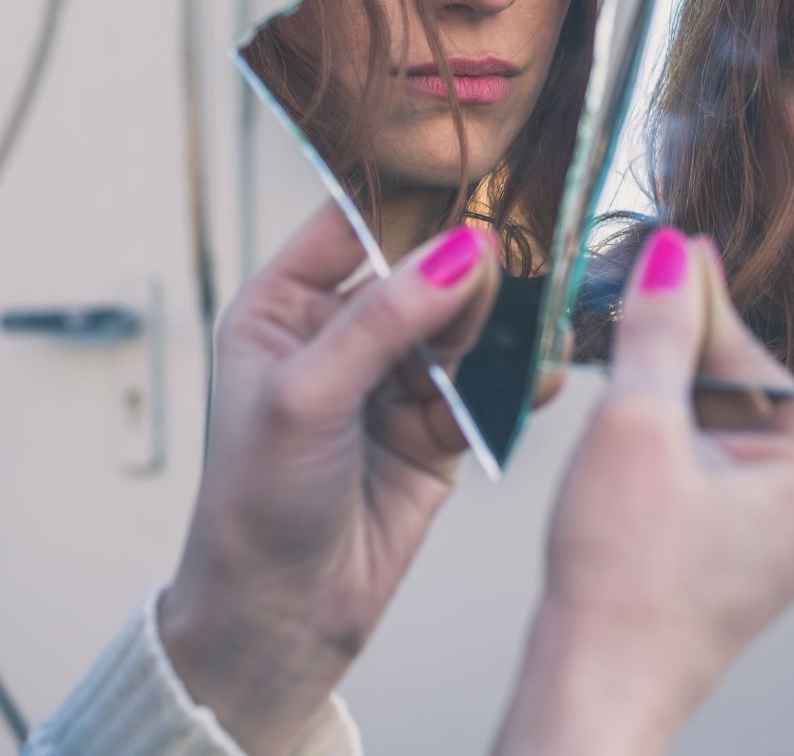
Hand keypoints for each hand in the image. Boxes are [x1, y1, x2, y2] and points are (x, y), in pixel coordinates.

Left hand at [161, 204, 504, 753]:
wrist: (279, 618)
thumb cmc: (255, 504)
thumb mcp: (307, 397)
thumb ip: (382, 320)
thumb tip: (455, 252)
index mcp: (282, 307)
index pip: (350, 226)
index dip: (406, 202)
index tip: (469, 176)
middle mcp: (335, 336)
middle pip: (416, 272)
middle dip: (464, 267)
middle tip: (513, 258)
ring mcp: (386, 383)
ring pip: (458, 327)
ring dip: (494, 324)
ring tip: (530, 319)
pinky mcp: (431, 430)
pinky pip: (482, 388)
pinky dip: (511, 382)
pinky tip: (538, 375)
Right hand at [495, 229, 793, 755]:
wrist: (597, 672)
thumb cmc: (631, 586)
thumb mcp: (638, 426)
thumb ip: (662, 328)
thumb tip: (673, 257)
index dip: (750, 287)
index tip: (697, 246)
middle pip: (785, 363)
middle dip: (715, 324)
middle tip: (658, 277)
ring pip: (756, 395)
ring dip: (696, 363)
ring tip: (640, 332)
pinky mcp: (768, 520)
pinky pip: (740, 432)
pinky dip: (693, 404)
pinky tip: (646, 386)